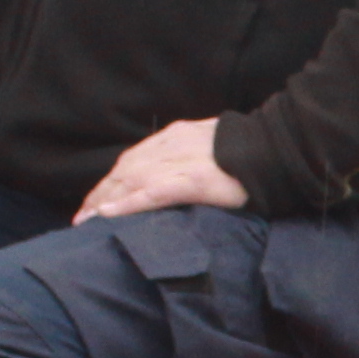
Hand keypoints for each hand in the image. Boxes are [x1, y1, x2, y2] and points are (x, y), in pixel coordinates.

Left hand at [78, 117, 245, 221]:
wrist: (277, 148)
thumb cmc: (249, 152)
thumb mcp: (210, 145)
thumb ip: (188, 156)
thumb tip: (171, 176)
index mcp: (175, 136)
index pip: (132, 160)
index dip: (110, 181)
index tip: (94, 201)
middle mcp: (171, 145)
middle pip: (124, 170)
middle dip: (100, 194)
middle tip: (81, 218)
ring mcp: (182, 162)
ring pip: (131, 181)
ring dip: (105, 202)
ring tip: (87, 221)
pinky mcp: (194, 181)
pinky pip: (153, 193)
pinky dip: (128, 204)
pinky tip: (109, 215)